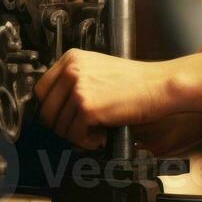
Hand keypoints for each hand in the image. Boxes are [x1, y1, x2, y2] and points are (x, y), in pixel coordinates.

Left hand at [33, 49, 180, 149]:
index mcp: (71, 58)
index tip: (60, 119)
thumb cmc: (135, 80)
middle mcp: (71, 70)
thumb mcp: (97, 69)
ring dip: (76, 136)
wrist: (159, 85)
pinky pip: (74, 136)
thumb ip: (74, 81)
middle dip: (61, 127)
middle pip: (46, 111)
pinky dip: (87, 142)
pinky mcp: (87, 108)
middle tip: (78, 131)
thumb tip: (54, 107)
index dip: (50, 109)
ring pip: (59, 127)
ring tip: (95, 132)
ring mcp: (77, 89)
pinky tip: (101, 136)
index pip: (41, 90)